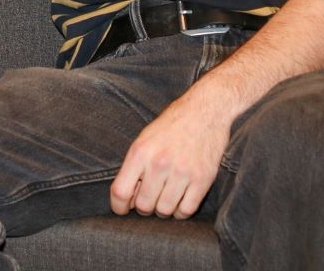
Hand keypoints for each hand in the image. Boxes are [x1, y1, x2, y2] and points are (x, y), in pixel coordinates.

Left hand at [110, 88, 232, 219]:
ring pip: (165, 211)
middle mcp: (159, 164)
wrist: (204, 112)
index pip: (120, 191)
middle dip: (144, 208)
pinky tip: (180, 201)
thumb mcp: (144, 140)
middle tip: (149, 199)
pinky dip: (181, 212)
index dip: (119, 207)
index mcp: (140, 152)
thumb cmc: (171, 126)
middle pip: (144, 206)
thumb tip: (127, 198)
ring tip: (165, 198)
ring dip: (163, 210)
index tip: (122, 209)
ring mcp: (182, 173)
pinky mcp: (202, 180)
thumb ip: (134, 167)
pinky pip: (186, 210)